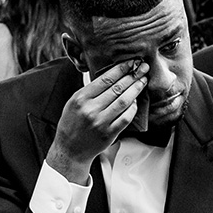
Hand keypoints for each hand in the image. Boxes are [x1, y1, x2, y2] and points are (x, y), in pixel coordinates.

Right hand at [46, 59, 148, 184]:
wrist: (70, 150)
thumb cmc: (72, 124)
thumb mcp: (74, 102)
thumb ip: (90, 90)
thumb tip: (112, 75)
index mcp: (81, 98)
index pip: (105, 79)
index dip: (121, 69)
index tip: (131, 63)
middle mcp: (91, 109)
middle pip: (117, 88)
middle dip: (133, 76)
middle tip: (143, 68)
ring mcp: (100, 122)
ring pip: (124, 101)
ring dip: (136, 89)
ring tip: (143, 81)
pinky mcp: (108, 134)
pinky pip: (125, 118)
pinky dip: (133, 108)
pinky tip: (136, 101)